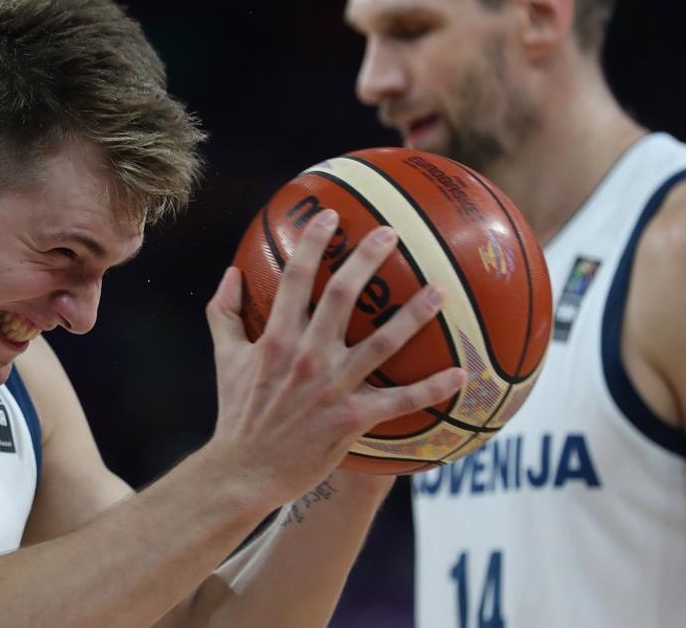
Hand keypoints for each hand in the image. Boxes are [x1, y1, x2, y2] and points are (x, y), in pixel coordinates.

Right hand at [204, 209, 464, 505]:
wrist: (245, 470)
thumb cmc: (238, 413)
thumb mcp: (224, 358)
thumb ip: (224, 313)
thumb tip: (229, 274)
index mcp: (277, 337)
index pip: (296, 278)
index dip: (313, 242)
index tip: (330, 216)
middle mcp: (307, 356)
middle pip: (342, 296)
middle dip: (366, 259)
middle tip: (391, 233)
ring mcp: (333, 387)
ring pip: (382, 342)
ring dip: (414, 314)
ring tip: (440, 289)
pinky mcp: (352, 419)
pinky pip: (400, 401)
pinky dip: (431, 387)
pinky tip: (461, 373)